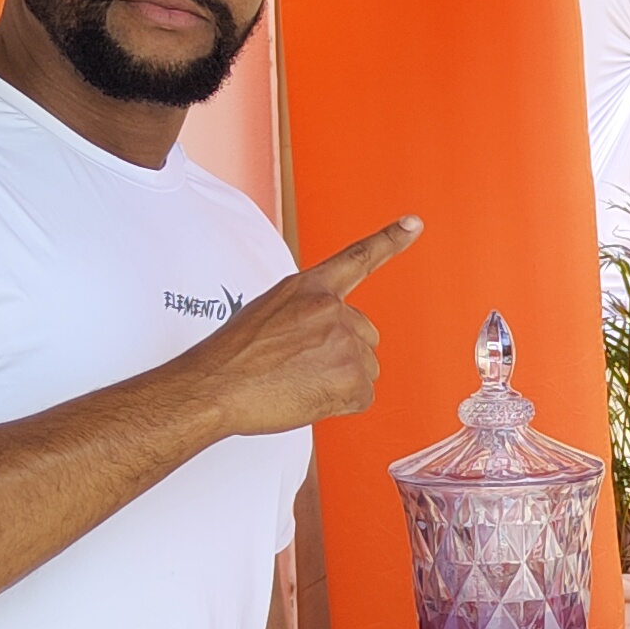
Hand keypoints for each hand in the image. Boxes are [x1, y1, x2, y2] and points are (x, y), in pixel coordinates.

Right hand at [190, 216, 423, 438]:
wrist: (216, 387)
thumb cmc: (233, 357)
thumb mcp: (268, 312)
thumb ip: (306, 312)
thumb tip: (325, 335)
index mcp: (310, 287)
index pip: (357, 258)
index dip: (389, 240)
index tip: (413, 224)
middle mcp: (333, 309)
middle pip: (365, 335)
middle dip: (342, 354)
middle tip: (301, 366)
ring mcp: (346, 342)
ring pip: (365, 368)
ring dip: (339, 380)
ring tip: (298, 382)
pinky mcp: (353, 378)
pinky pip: (361, 396)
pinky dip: (340, 403)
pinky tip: (308, 397)